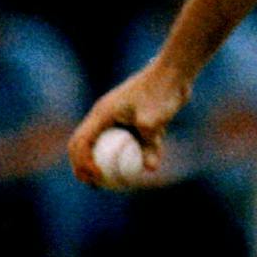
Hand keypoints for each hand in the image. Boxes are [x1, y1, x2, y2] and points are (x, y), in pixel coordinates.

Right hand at [67, 63, 190, 185]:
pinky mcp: (133, 117)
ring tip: (113, 181)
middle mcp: (105, 115)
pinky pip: (126, 138)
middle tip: (93, 184)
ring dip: (106, 160)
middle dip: (84, 165)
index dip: (83, 163)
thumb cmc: (162, 92)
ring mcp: (118, 115)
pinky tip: (144, 166)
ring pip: (106, 142)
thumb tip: (150, 169)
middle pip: (85, 143)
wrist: (175, 72)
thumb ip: (149, 144)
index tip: (96, 178)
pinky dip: (130, 151)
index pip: (81, 142)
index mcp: (101, 114)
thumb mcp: (154, 120)